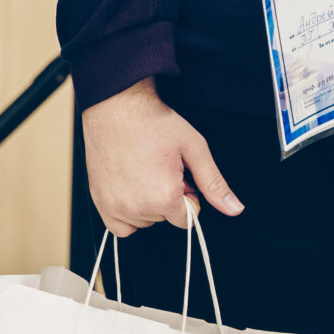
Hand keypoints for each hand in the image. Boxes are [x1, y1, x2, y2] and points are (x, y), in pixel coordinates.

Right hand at [81, 78, 241, 235]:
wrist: (117, 106)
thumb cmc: (153, 122)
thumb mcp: (194, 148)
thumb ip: (214, 183)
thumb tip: (234, 208)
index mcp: (164, 196)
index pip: (188, 218)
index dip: (187, 195)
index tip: (179, 174)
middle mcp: (137, 207)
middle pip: (165, 219)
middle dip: (167, 197)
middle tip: (160, 167)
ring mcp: (115, 206)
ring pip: (144, 221)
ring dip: (147, 204)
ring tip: (143, 171)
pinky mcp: (99, 202)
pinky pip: (120, 227)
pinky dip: (127, 214)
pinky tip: (130, 188)